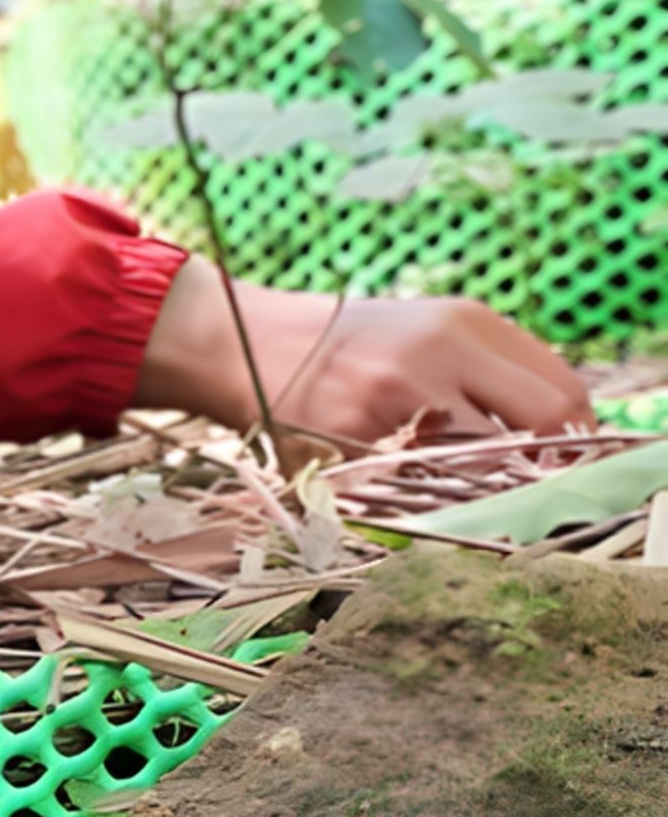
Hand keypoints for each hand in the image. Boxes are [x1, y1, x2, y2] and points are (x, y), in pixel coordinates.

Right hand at [138, 265, 588, 447]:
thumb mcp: (428, 332)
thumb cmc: (346, 348)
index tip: (556, 460)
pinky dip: (421, 494)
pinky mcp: (353, 436)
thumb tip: (561, 432)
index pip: (564, 389)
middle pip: (546, 420)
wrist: (244, 344)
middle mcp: (439, 350)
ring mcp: (395, 395)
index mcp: (466, 322)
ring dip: (484, 484)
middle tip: (524, 483)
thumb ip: (493, 368)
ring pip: (488, 463)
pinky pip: (418, 486)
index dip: (573, 435)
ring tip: (454, 482)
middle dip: (546, 463)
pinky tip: (398, 480)